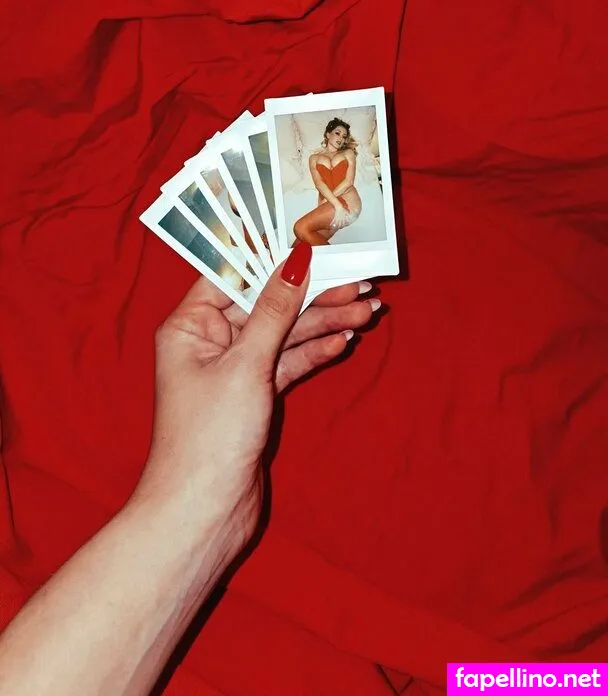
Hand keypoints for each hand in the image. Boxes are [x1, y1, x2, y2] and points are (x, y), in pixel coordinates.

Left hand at [136, 245, 380, 567]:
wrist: (203, 514)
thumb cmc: (209, 437)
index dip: (274, 257)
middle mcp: (209, 342)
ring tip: (367, 310)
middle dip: (313, 294)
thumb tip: (296, 261)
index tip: (315, 240)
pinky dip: (316, 352)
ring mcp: (234, 370)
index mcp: (189, 326)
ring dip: (324, 322)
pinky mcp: (254, 396)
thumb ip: (274, 312)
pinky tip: (345, 340)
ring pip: (284, 334)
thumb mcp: (245, 366)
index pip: (234, 274)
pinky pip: (288, 363)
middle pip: (267, 304)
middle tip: (360, 281)